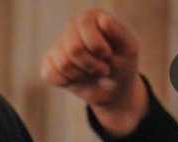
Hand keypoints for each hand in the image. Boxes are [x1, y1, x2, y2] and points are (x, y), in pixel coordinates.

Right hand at [41, 8, 148, 137]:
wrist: (112, 88)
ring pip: (64, 65)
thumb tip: (103, 19)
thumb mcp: (129, 49)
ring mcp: (58, 45)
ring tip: (91, 74)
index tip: (108, 55)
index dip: (98, 47)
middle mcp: (72, 27)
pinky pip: (50, 75)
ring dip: (82, 76)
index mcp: (91, 17)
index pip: (85, 25)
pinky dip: (68, 82)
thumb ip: (118, 33)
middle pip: (74, 49)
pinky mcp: (48, 63)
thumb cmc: (122, 64)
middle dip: (92, 66)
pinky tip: (77, 78)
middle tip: (103, 70)